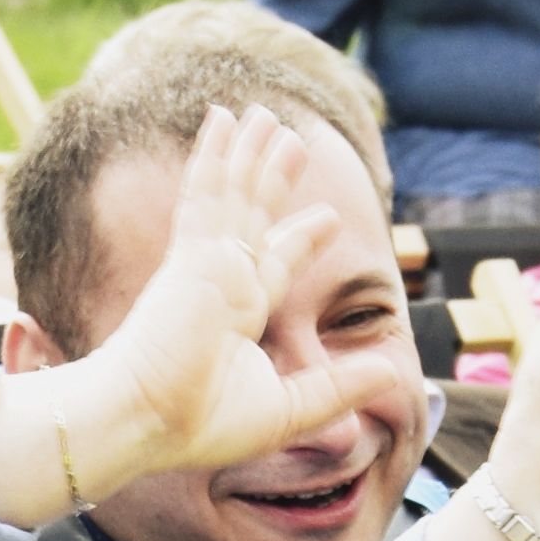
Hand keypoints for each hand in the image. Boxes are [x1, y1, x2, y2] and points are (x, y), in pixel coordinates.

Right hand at [0, 103, 373, 518]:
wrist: (147, 420)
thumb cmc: (202, 425)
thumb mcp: (292, 409)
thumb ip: (340, 386)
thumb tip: (391, 371)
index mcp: (239, 316)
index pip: (274, 264)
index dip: (300, 239)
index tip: (325, 218)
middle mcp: (222, 283)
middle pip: (253, 216)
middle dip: (273, 177)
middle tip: (291, 139)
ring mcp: (203, 263)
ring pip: (233, 194)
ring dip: (250, 153)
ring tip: (268, 115)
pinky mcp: (189, 253)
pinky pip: (204, 191)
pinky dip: (214, 154)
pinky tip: (222, 119)